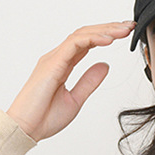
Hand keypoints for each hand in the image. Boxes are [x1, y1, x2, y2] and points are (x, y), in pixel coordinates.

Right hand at [6, 22, 135, 141]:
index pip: (86, 43)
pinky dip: (92, 39)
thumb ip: (89, 81)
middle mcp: (57, 57)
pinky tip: (108, 40)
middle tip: (128, 26)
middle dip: (108, 28)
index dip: (105, 36)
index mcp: (63, 64)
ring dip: (103, 30)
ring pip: (81, 36)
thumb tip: (105, 66)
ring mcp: (53, 58)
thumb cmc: (44, 118)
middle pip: (85, 35)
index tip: (124, 34)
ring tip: (122, 30)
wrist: (25, 129)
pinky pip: (74, 45)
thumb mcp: (76, 99)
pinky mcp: (51, 64)